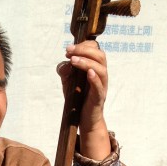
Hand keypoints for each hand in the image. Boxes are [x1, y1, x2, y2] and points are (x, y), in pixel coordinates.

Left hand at [57, 41, 110, 159]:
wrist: (84, 119)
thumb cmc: (78, 98)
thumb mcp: (68, 82)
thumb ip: (65, 71)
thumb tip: (64, 63)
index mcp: (95, 68)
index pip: (95, 49)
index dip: (83, 46)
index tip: (68, 49)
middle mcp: (101, 75)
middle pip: (100, 56)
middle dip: (84, 50)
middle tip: (69, 51)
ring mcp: (101, 86)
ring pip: (101, 69)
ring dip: (87, 62)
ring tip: (73, 60)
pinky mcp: (98, 98)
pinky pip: (100, 86)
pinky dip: (95, 78)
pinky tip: (89, 73)